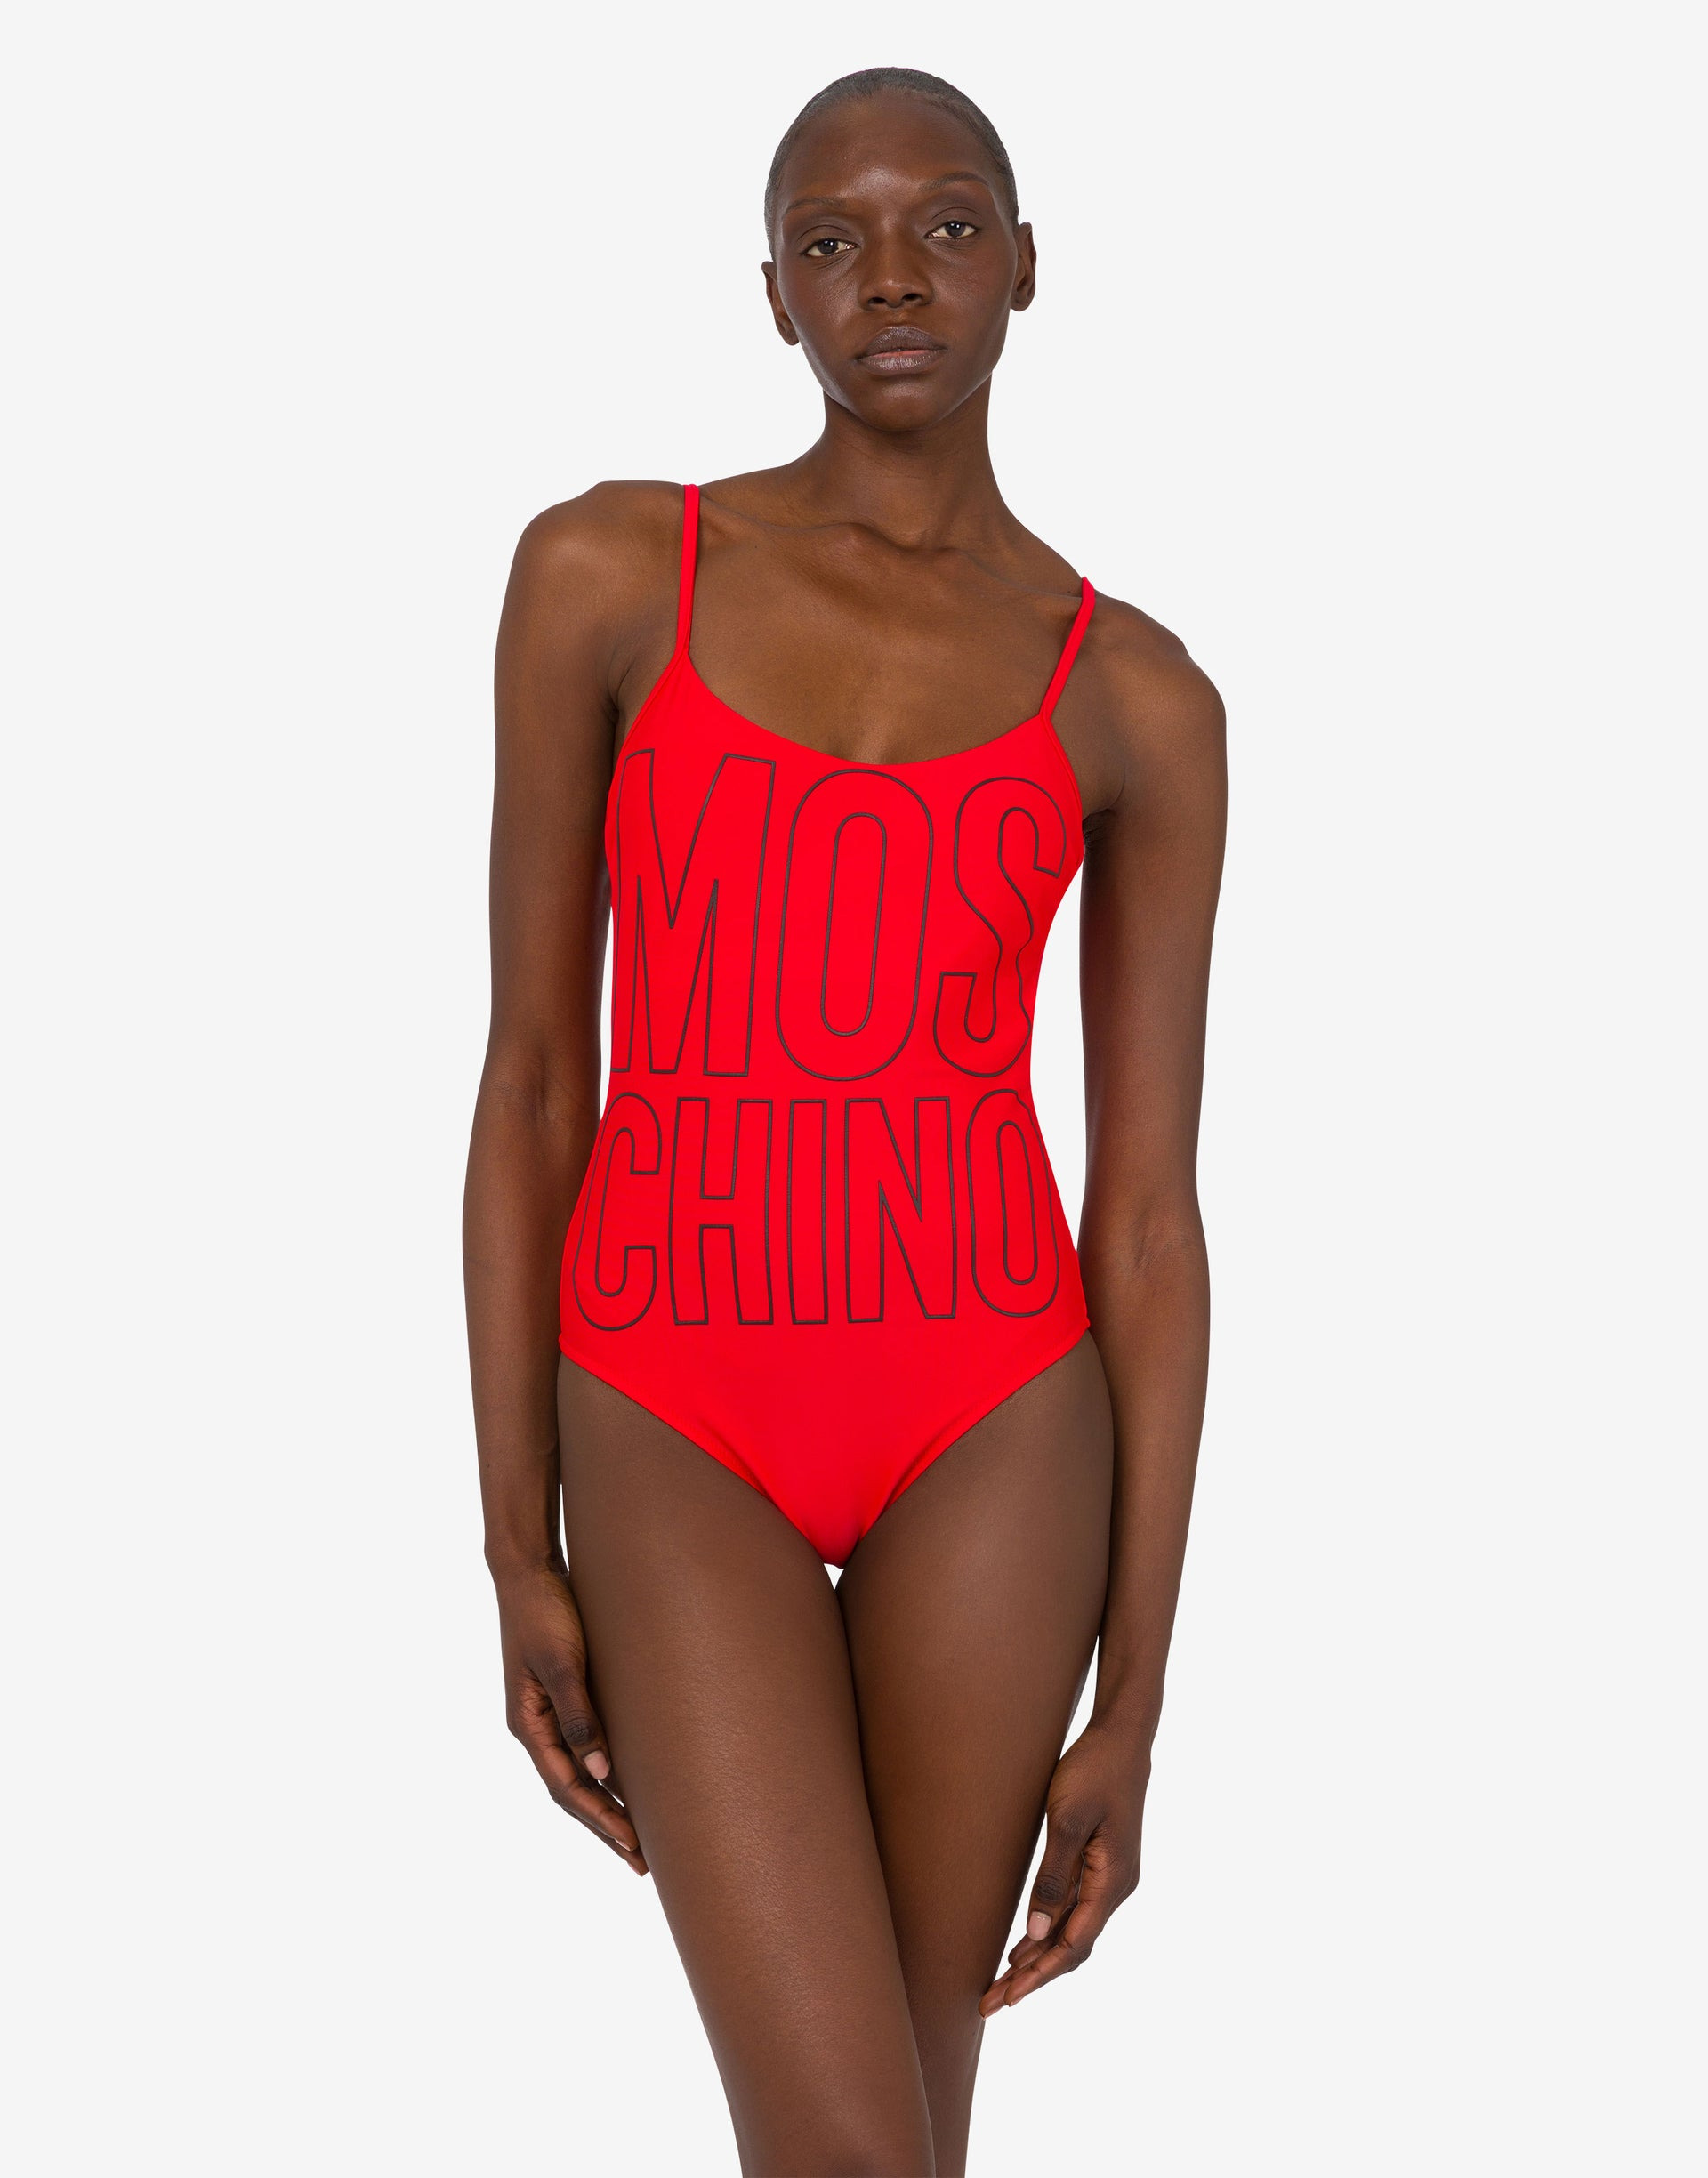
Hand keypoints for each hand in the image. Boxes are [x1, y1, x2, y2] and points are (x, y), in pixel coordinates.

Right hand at [495, 1561, 647, 1874]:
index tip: (634, 1848)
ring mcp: (546, 1713)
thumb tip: (601, 1773)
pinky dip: (604, 1771)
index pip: (568, 1789)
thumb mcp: (563, 1663)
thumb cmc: (545, 1611)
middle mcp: (535, 1727)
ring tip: (637, 1837)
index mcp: (528, 1726)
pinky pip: (584, 1746)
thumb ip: (580, 1716)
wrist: (529, 1568)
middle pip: (571, 1792)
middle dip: (605, 1828)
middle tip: (641, 1864)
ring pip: (578, 1773)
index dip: (601, 1821)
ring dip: (605, 1805)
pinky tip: (626, 1780)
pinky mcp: (562, 1694)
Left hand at [979, 1720, 1148, 2014]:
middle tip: (990, 2002)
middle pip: (1073, 1948)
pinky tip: (1025, 1943)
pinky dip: (1049, 1932)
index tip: (1007, 1998)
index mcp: (1112, 1882)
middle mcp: (1116, 1888)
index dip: (1039, 1975)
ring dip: (1039, 1959)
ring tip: (1001, 1982)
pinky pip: (1074, 1911)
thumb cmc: (1093, 1772)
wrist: (1121, 1738)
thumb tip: (1039, 1934)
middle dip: (1033, 1977)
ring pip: (1073, 1933)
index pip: (1073, 1946)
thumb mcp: (1067, 1820)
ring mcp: (1111, 1878)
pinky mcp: (1101, 1865)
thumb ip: (1053, 1877)